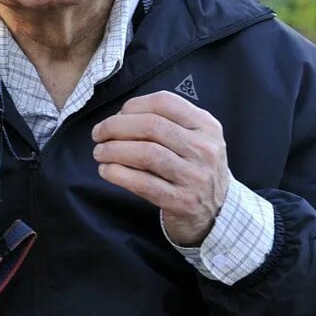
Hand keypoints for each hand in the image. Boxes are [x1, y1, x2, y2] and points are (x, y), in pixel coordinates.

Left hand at [91, 91, 228, 245]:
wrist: (217, 212)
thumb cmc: (195, 169)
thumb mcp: (196, 139)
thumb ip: (167, 122)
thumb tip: (120, 116)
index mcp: (206, 126)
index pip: (165, 102)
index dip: (133, 105)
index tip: (115, 115)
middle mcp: (204, 149)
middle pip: (152, 126)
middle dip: (116, 127)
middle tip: (98, 134)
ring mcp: (195, 177)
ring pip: (146, 153)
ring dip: (114, 150)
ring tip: (100, 152)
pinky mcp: (182, 202)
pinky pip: (143, 183)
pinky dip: (119, 174)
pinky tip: (107, 171)